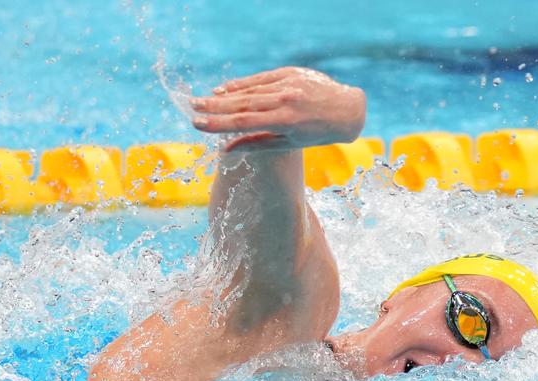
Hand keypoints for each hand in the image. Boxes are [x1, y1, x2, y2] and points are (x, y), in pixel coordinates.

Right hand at [190, 67, 365, 151]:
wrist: (346, 109)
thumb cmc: (318, 133)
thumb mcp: (289, 143)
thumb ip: (256, 144)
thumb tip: (226, 150)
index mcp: (285, 121)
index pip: (243, 122)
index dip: (218, 124)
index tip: (198, 124)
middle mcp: (285, 100)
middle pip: (242, 104)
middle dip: (214, 106)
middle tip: (192, 107)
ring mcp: (287, 84)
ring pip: (249, 91)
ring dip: (224, 95)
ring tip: (203, 99)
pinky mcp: (289, 73)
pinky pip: (260, 79)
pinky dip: (241, 84)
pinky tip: (225, 88)